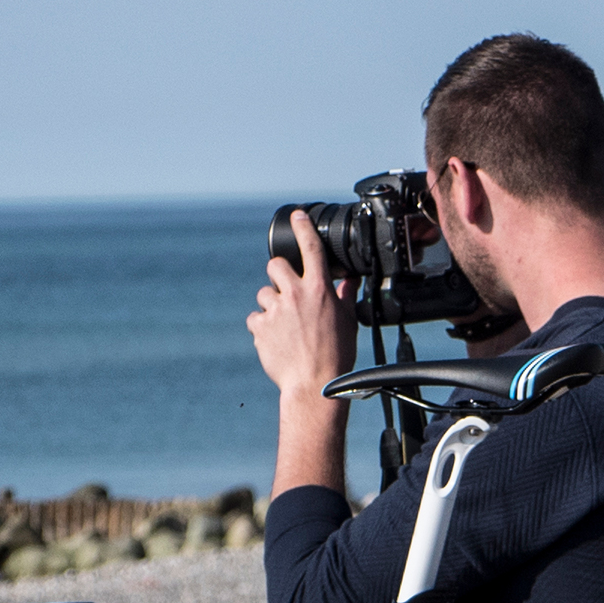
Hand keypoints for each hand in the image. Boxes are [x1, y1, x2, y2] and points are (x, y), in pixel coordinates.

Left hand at [248, 211, 356, 404]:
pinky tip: (276, 340)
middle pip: (275, 265)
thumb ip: (344, 297)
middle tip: (287, 291)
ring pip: (263, 293)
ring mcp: (275, 310)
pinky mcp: (259, 327)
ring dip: (271, 304)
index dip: (303, 227)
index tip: (297, 216)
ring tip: (285, 326)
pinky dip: (263, 326)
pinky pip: (255, 318)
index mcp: (319, 290)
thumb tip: (347, 282)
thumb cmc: (336, 356)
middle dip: (279, 275)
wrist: (313, 385)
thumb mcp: (348, 322)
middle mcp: (295, 295)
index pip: (310, 247)